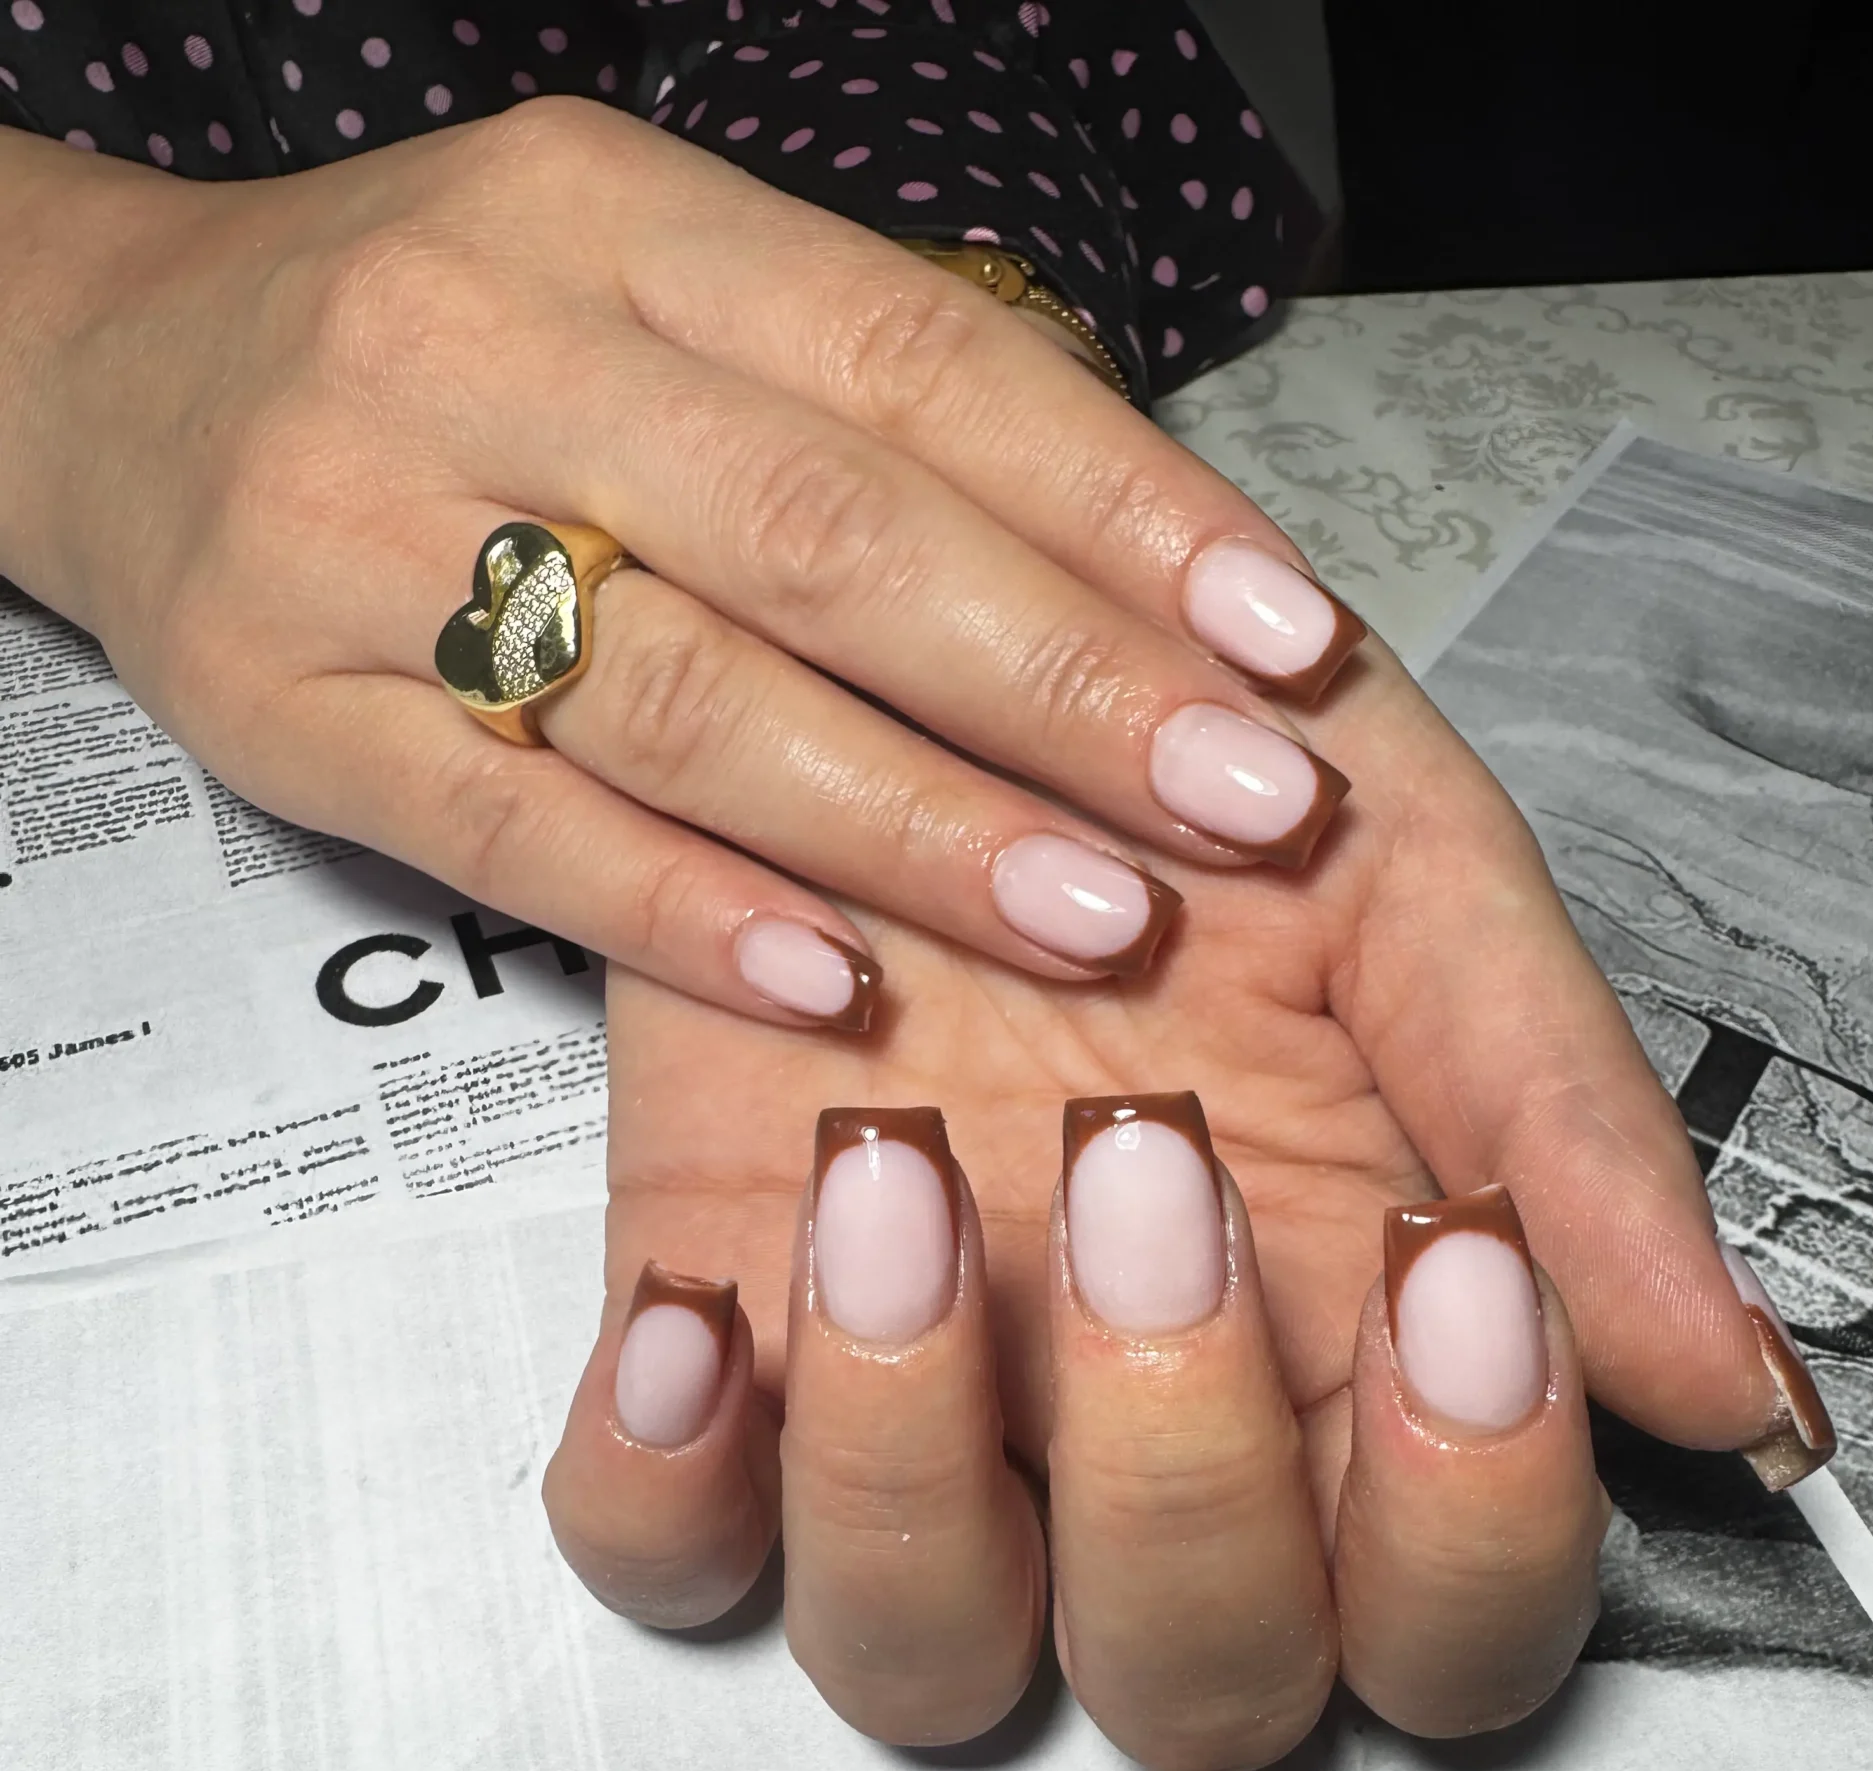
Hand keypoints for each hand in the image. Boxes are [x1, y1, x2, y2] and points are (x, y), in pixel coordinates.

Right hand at [0, 105, 1366, 1028]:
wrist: (111, 375)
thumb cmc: (449, 351)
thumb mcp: (639, 292)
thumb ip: (848, 405)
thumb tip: (1142, 573)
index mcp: (614, 215)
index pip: (916, 368)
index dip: (1120, 512)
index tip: (1285, 648)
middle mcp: (484, 347)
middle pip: (823, 535)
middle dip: (1062, 685)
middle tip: (1244, 808)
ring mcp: (364, 533)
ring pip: (684, 696)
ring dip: (912, 822)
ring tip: (1099, 918)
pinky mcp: (288, 705)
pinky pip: (511, 829)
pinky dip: (683, 912)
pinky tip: (836, 983)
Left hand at [542, 685, 1832, 1770]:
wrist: (922, 646)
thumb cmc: (1192, 778)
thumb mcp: (1414, 889)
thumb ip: (1560, 1123)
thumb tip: (1720, 1390)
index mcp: (1351, 1368)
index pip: (1454, 1628)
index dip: (1468, 1525)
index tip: (1452, 1270)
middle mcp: (1139, 1449)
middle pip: (1196, 1682)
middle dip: (1184, 1465)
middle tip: (1150, 1154)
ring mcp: (920, 1420)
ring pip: (919, 1655)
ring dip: (913, 1455)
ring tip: (897, 1172)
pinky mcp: (715, 1348)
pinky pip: (662, 1554)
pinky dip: (664, 1481)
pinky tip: (700, 1305)